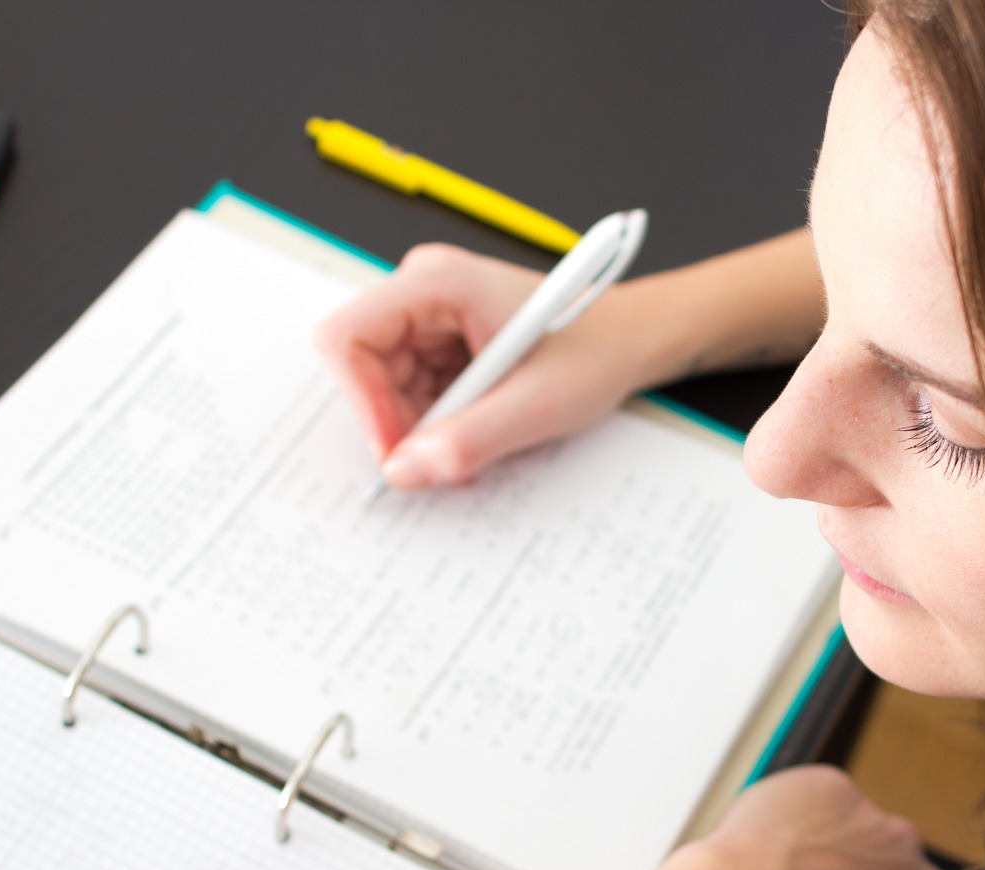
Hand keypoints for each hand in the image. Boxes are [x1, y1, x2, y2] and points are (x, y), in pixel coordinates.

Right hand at [314, 243, 663, 488]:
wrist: (635, 339)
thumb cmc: (598, 351)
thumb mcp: (538, 404)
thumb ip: (470, 439)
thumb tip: (405, 470)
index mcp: (439, 283)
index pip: (349, 337)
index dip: (361, 401)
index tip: (394, 452)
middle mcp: (425, 290)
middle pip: (365, 367)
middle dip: (397, 423)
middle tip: (443, 462)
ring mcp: (431, 315)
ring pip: (386, 386)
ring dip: (421, 427)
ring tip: (475, 443)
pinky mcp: (442, 340)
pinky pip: (413, 390)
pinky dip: (437, 422)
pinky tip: (477, 431)